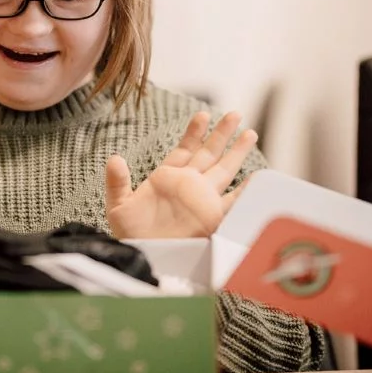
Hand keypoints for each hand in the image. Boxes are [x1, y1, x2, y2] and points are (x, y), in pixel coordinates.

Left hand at [106, 111, 256, 238]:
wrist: (145, 258)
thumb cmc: (131, 235)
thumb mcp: (118, 206)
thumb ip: (117, 182)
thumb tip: (114, 159)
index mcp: (167, 178)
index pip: (185, 149)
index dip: (195, 132)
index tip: (203, 114)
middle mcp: (188, 185)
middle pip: (209, 154)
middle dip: (222, 134)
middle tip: (235, 114)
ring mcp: (202, 200)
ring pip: (224, 170)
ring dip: (236, 153)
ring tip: (249, 133)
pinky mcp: (212, 218)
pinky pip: (232, 201)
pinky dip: (245, 191)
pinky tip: (257, 178)